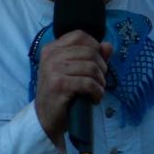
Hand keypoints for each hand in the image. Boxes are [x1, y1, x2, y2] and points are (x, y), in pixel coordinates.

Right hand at [34, 31, 112, 146]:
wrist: (45, 118)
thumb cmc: (62, 92)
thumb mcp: (75, 71)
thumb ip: (92, 56)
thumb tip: (108, 45)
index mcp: (52, 48)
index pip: (80, 35)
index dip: (94, 47)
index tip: (96, 63)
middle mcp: (51, 56)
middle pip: (90, 52)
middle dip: (101, 68)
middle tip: (98, 81)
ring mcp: (53, 70)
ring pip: (92, 68)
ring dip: (100, 82)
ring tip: (96, 90)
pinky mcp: (59, 85)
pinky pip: (89, 83)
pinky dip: (97, 92)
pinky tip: (94, 98)